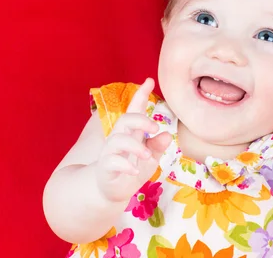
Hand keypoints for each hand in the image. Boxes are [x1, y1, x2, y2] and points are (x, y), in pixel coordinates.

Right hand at [95, 78, 171, 201]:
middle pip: (125, 119)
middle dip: (140, 119)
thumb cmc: (132, 169)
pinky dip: (125, 165)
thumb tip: (167, 135)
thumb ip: (157, 147)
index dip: (141, 95)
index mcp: (131, 133)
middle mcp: (119, 138)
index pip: (135, 110)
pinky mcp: (105, 167)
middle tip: (155, 127)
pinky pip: (112, 161)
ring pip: (117, 140)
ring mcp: (110, 152)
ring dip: (135, 146)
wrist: (110, 192)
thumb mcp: (150, 159)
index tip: (149, 80)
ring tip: (147, 156)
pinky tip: (134, 170)